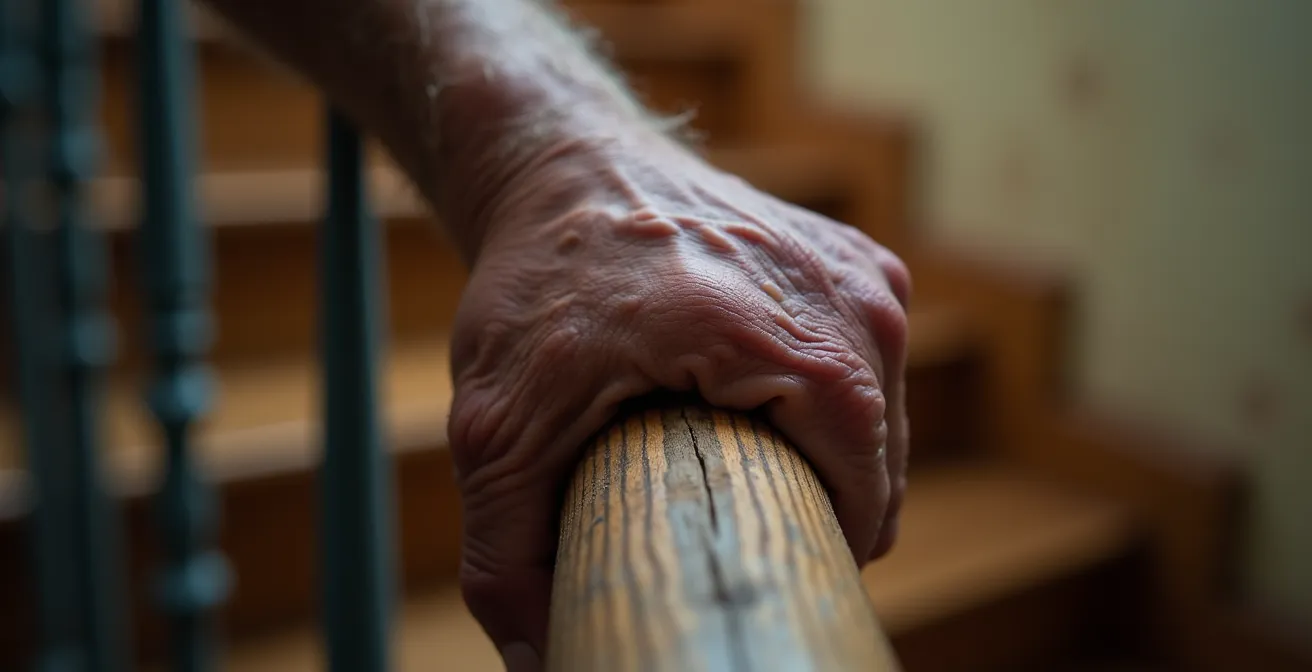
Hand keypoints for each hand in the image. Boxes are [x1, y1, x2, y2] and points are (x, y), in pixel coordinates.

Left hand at [447, 131, 909, 668]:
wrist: (568, 166)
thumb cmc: (539, 284)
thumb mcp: (499, 425)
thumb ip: (509, 558)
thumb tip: (543, 667)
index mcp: (777, 333)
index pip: (860, 491)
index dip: (817, 552)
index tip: (762, 576)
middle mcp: (845, 296)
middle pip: (877, 462)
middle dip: (818, 512)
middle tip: (739, 528)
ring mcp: (863, 271)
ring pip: (882, 420)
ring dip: (828, 462)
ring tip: (751, 471)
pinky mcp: (861, 262)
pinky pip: (874, 371)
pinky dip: (830, 407)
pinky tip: (768, 413)